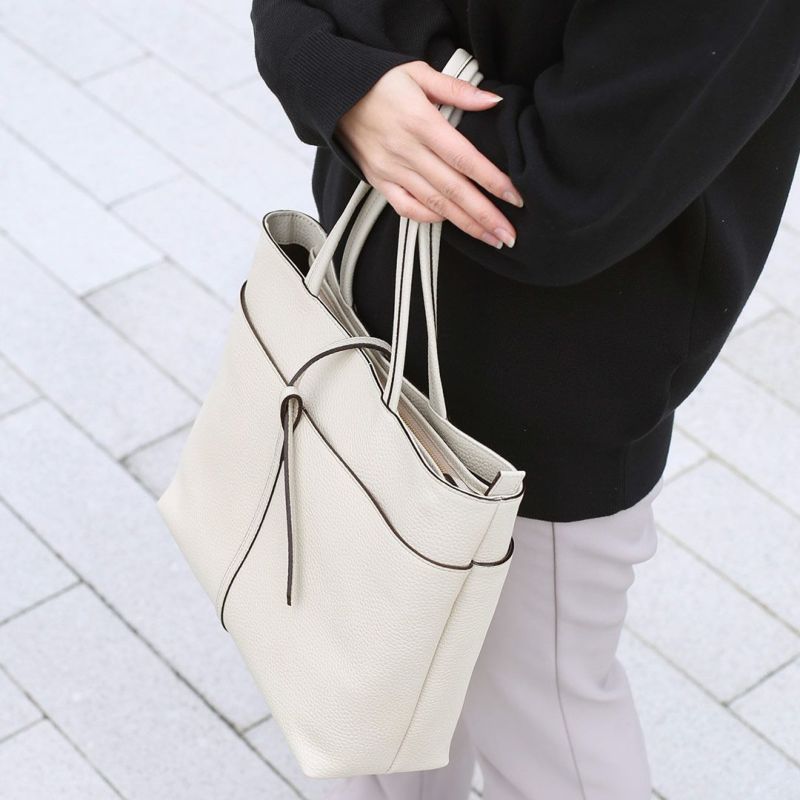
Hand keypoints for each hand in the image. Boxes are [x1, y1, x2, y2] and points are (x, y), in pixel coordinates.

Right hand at [334, 60, 522, 248]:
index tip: (514, 198)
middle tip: (508, 236)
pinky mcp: (379, 182)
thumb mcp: (419, 73)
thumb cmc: (379, 81)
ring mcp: (391, 170)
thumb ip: (458, 90)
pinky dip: (429, 219)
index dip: (492, 181)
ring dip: (465, 225)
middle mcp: (407, 151)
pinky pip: (406, 208)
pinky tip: (450, 223)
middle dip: (484, 216)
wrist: (332, 93)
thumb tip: (493, 100)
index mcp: (421, 123)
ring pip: (435, 205)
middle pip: (453, 190)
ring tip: (490, 239)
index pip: (464, 159)